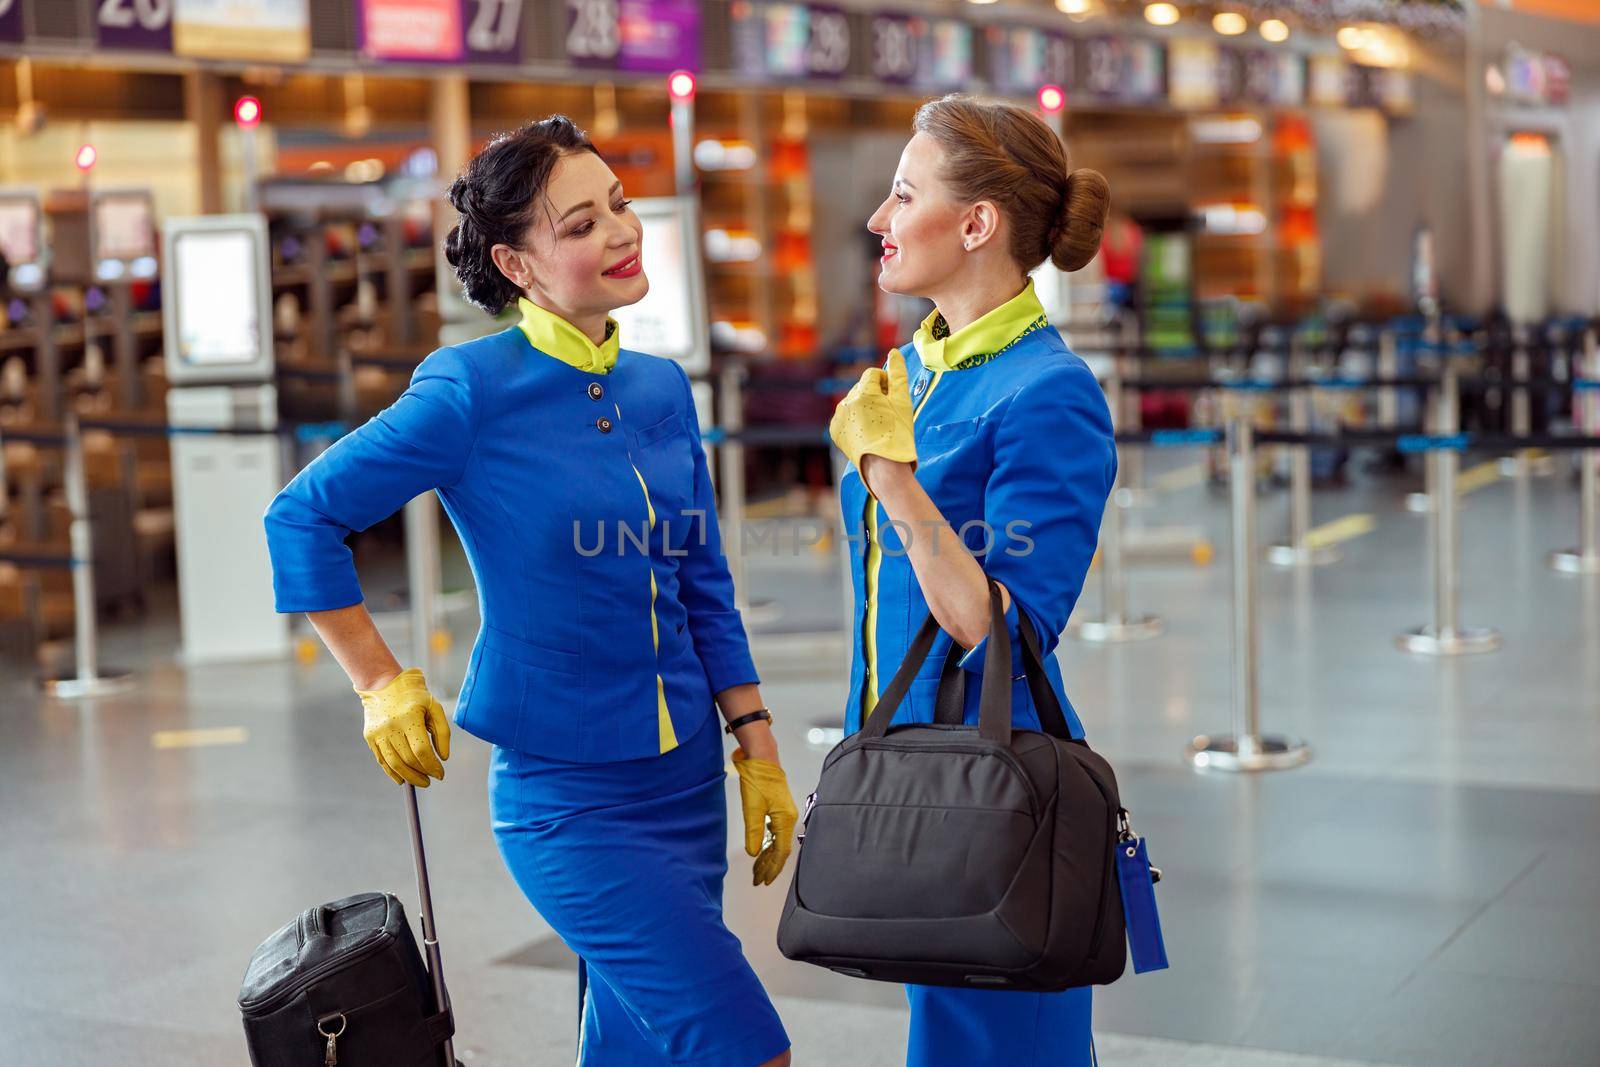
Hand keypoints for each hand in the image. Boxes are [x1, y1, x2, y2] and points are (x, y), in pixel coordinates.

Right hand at [354, 667, 450, 786]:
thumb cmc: (414, 696)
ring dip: (409, 777)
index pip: (421, 750)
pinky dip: (392, 773)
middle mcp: (391, 726)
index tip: (440, 774)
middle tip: (431, 779)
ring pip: (394, 763)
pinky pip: (382, 760)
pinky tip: (403, 779)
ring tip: (421, 781)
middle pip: (408, 759)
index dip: (432, 766)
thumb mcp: (434, 707)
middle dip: (422, 773)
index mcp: (410, 717)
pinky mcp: (370, 737)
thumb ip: (442, 732)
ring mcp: (378, 733)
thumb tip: (443, 758)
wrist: (383, 683)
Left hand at [730, 749, 798, 885]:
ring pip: (777, 841)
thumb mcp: (752, 808)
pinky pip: (774, 832)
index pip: (781, 851)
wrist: (761, 757)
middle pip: (780, 849)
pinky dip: (766, 844)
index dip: (773, 868)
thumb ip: (753, 833)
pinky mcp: (777, 808)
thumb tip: (754, 854)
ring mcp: (783, 813)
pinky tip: (760, 851)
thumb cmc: (758, 780)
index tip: (765, 881)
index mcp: (785, 819)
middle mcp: (787, 818)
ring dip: (767, 857)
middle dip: (769, 866)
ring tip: (757, 870)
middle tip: (758, 881)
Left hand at [829, 348, 916, 482]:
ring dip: (864, 407)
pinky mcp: (835, 431)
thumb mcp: (903, 402)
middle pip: (862, 388)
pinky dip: (855, 421)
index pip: (872, 374)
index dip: (885, 383)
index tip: (893, 399)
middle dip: (874, 395)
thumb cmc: (898, 433)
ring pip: (853, 402)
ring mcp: (838, 418)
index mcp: (864, 392)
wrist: (885, 468)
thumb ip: (898, 374)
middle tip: (887, 415)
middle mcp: (846, 402)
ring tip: (877, 425)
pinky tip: (866, 433)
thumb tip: (893, 352)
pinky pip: (845, 417)